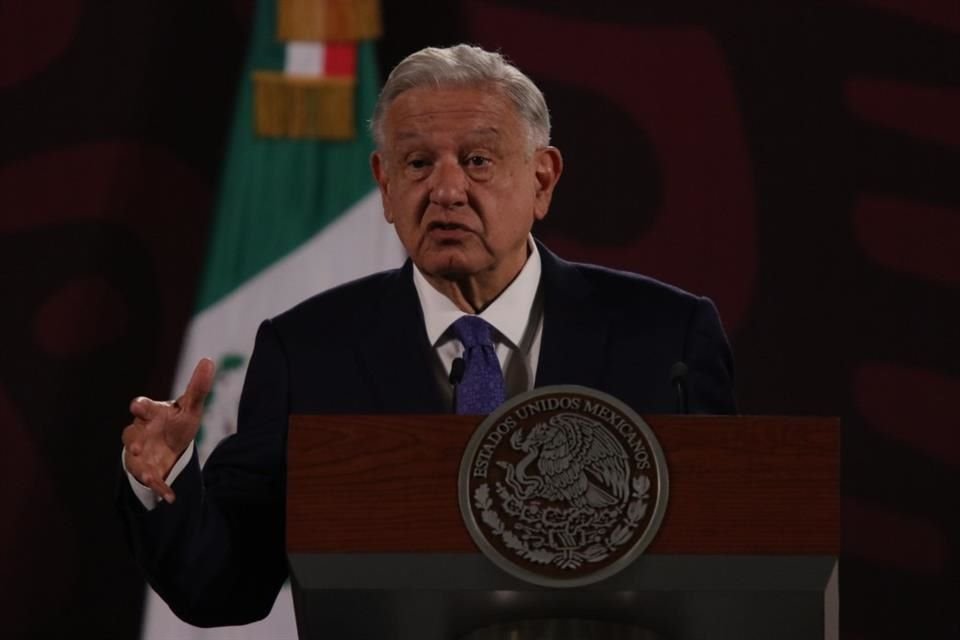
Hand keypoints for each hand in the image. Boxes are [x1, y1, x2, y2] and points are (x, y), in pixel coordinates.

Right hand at [122, 358, 214, 502]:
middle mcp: (140, 432)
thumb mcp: (190, 407)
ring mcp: (139, 452)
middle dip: (132, 441)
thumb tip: (208, 360)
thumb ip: (198, 387)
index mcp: (151, 413)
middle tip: (136, 447)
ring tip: (148, 475)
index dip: (140, 407)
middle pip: (130, 435)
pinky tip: (170, 497)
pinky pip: (150, 480)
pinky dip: (159, 489)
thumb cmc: (176, 422)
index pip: (142, 407)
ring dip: (140, 467)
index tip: (138, 407)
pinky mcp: (144, 469)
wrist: (171, 445)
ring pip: (133, 459)